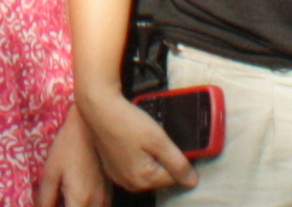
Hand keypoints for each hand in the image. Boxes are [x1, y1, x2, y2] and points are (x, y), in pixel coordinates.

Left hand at [38, 107, 113, 206]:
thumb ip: (45, 199)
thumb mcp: (50, 172)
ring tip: (65, 200)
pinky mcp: (110, 193)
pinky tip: (76, 201)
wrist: (89, 127)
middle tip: (58, 202)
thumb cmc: (67, 147)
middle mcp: (97, 204)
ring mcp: (106, 200)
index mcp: (80, 201)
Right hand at [77, 87, 195, 193]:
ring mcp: (119, 177)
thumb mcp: (159, 140)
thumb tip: (193, 182)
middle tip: (153, 137)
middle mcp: (130, 184)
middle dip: (162, 159)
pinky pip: (133, 167)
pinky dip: (137, 157)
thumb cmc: (128, 121)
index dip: (175, 158)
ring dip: (150, 158)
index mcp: (143, 180)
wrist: (99, 107)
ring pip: (147, 172)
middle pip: (159, 176)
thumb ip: (178, 163)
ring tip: (142, 138)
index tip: (165, 141)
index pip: (174, 177)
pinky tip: (132, 141)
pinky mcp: (112, 168)